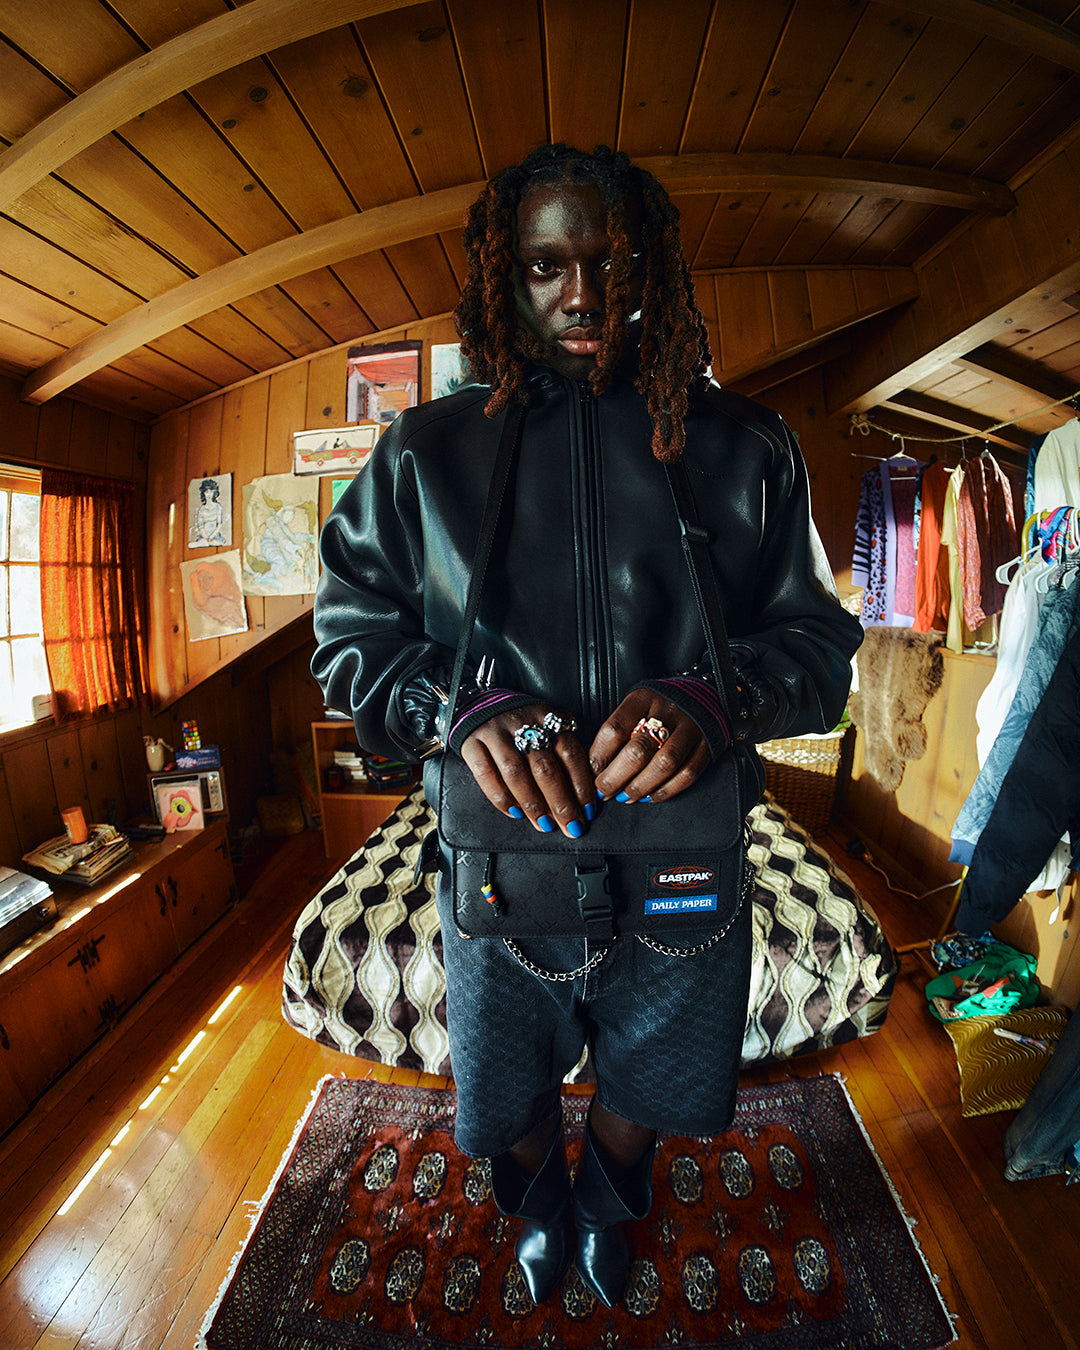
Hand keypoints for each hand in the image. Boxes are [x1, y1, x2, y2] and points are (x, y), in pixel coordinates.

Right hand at [460, 705, 596, 836]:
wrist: (479, 704)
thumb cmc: (521, 725)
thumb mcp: (547, 728)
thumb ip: (563, 754)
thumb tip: (583, 797)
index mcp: (547, 718)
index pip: (570, 753)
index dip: (581, 784)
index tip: (588, 811)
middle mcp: (522, 724)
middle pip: (544, 767)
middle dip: (560, 802)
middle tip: (570, 826)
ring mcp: (495, 733)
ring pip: (516, 773)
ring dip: (533, 804)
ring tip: (545, 824)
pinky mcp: (472, 743)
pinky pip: (485, 774)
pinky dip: (501, 797)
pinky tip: (514, 813)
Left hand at [588, 689, 709, 802]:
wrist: (701, 698)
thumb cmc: (658, 709)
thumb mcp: (635, 708)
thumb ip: (617, 733)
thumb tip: (594, 770)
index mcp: (643, 699)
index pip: (615, 729)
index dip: (600, 756)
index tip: (592, 774)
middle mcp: (667, 711)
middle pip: (638, 750)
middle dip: (616, 778)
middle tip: (605, 792)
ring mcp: (690, 728)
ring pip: (664, 764)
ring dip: (641, 787)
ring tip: (626, 797)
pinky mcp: (707, 745)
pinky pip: (687, 774)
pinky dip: (666, 791)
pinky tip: (650, 796)